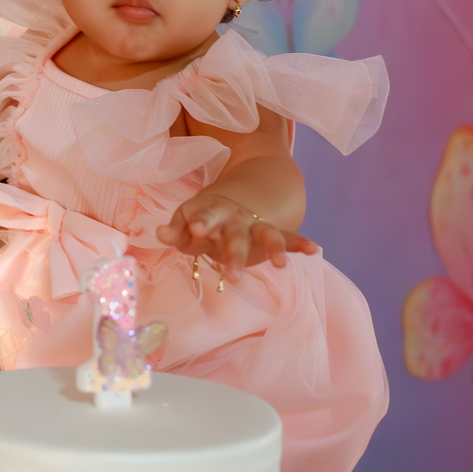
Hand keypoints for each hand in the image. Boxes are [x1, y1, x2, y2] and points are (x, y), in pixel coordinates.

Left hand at [157, 192, 317, 274]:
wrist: (237, 197)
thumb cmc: (204, 217)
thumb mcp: (186, 220)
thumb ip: (176, 230)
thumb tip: (160, 232)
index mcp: (212, 212)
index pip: (204, 218)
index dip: (200, 223)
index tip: (195, 230)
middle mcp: (236, 219)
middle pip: (235, 235)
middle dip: (234, 254)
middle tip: (232, 274)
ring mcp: (255, 225)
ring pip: (266, 235)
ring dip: (273, 249)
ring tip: (281, 265)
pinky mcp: (271, 233)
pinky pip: (288, 237)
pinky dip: (300, 243)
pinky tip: (313, 250)